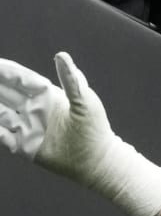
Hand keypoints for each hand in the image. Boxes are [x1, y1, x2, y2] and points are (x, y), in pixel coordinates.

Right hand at [0, 52, 160, 215]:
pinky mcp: (24, 145)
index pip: (21, 80)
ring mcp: (27, 127)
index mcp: (47, 96)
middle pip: (6, 93)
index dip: (7, 72)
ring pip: (1, 113)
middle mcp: (33, 109)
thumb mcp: (85, 101)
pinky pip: (3, 137)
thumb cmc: (95, 128)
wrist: (96, 160)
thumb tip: (61, 55)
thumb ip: (72, 80)